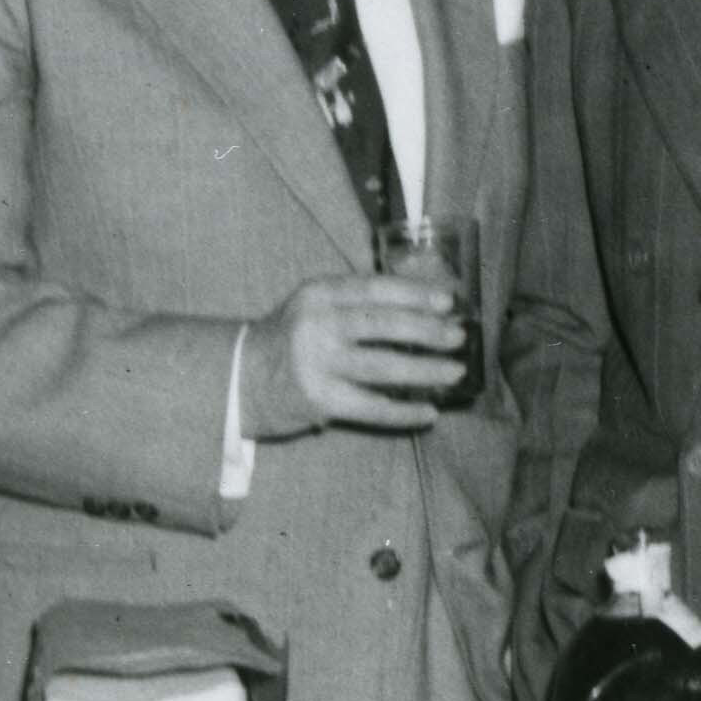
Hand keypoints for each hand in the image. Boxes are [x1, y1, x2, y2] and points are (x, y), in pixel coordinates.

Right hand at [260, 266, 470, 432]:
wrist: (242, 378)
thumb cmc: (293, 338)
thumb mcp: (316, 306)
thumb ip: (358, 303)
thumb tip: (427, 307)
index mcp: (319, 294)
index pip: (374, 288)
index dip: (414, 293)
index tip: (448, 301)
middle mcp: (317, 325)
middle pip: (382, 325)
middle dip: (427, 330)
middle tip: (459, 337)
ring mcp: (317, 364)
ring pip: (382, 366)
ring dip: (425, 370)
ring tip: (456, 372)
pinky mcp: (319, 400)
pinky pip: (371, 408)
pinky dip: (403, 412)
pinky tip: (429, 413)